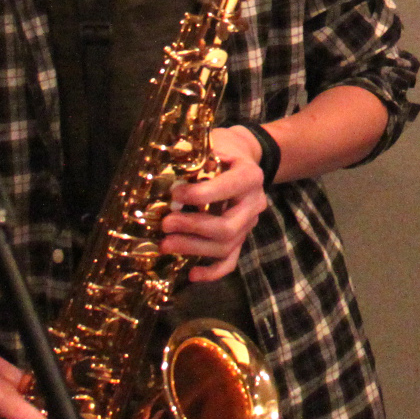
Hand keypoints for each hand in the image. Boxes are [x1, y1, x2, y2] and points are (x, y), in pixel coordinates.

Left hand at [165, 127, 270, 281]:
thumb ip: (196, 155)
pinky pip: (231, 261)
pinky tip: (191, 274)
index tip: (174, 194)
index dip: (200, 194)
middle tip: (165, 224)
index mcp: (249, 176)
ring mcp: (249, 223)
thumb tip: (166, 172)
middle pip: (227, 227)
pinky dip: (212, 272)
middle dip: (193, 228)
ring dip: (193, 248)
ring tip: (165, 244)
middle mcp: (254, 202)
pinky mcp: (241, 238)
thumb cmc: (223, 149)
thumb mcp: (214, 143)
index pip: (229, 188)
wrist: (243, 157)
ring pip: (226, 246)